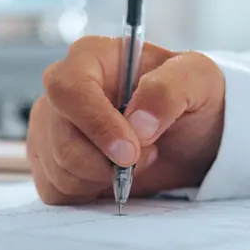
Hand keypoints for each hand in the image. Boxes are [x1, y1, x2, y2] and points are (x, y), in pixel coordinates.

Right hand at [28, 36, 225, 204]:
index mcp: (90, 57)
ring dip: (104, 177)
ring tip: (134, 161)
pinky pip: (57, 190)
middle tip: (147, 155)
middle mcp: (64, 89)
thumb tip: (139, 122)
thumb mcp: (199, 79)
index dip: (96, 124)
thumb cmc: (192, 96)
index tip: (129, 152)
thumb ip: (170, 90)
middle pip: (62, 138)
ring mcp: (51, 126)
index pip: (70, 89)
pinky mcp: (51, 161)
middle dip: (107, 161)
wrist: (192, 135)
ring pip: (60, 169)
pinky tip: (113, 177)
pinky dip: (90, 192)